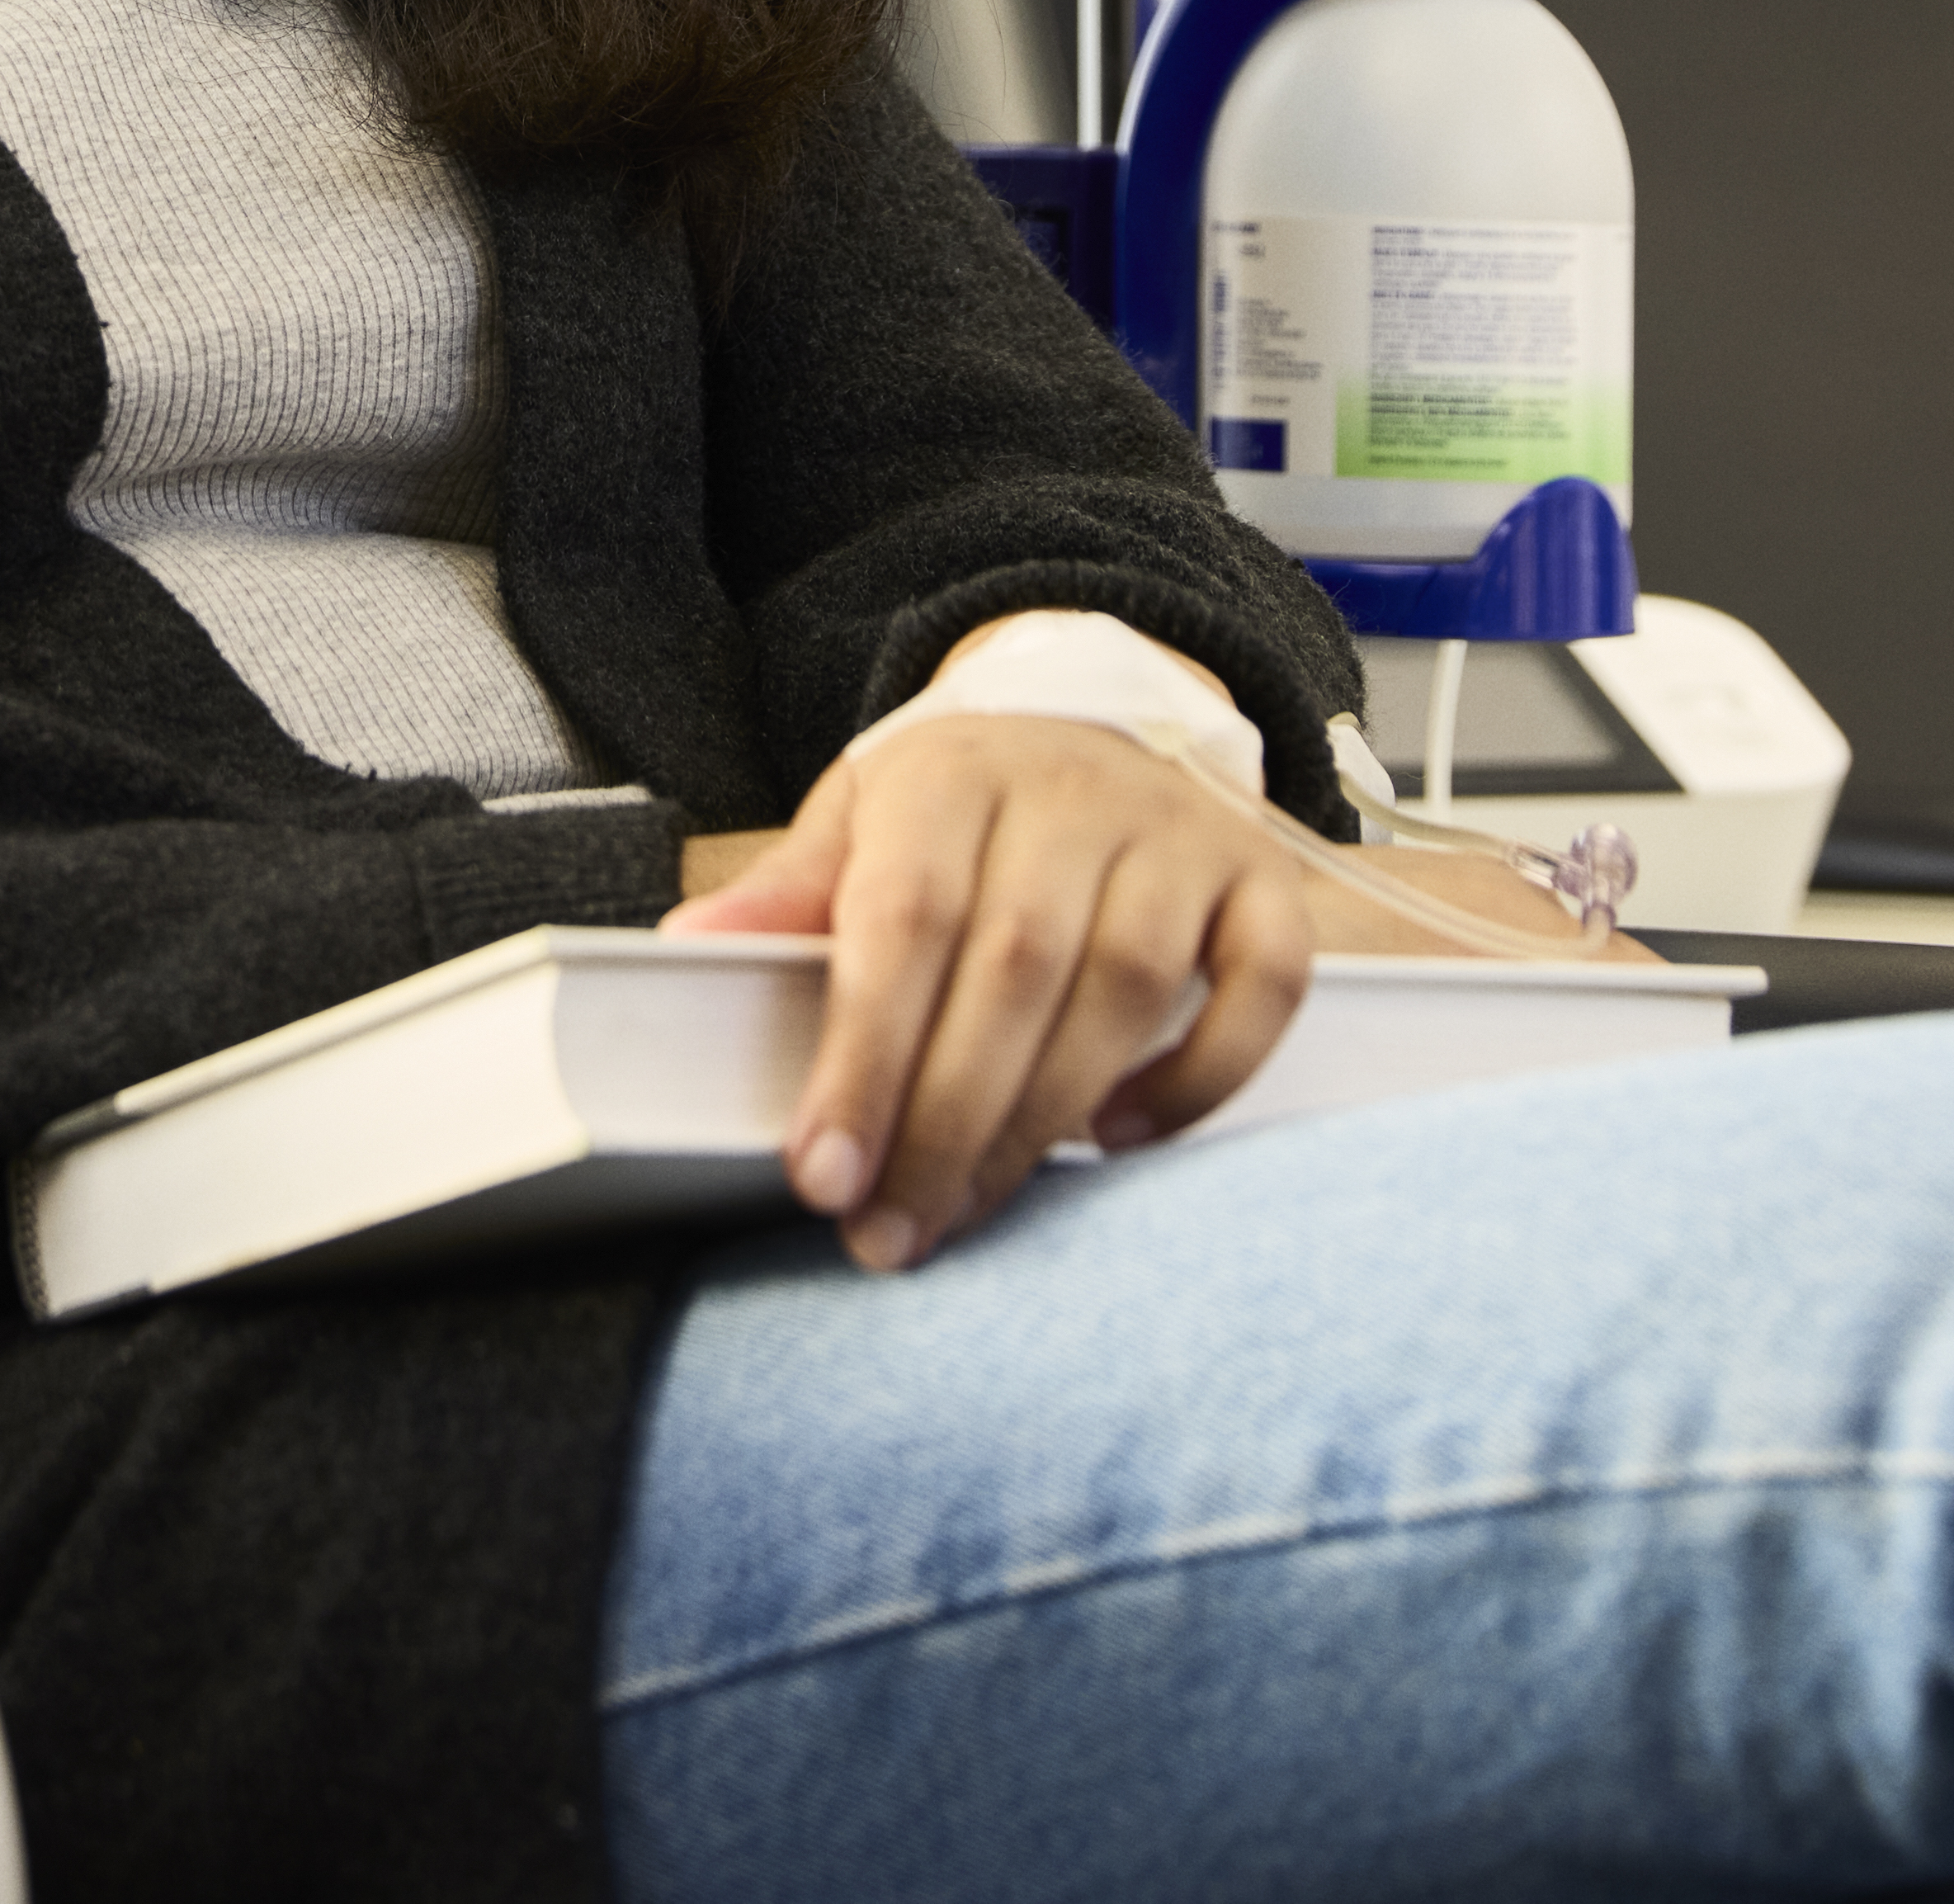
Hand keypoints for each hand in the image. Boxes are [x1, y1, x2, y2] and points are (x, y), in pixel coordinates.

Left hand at [663, 713, 1313, 1271]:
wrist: (1092, 723)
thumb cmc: (959, 807)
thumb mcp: (858, 820)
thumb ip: (790, 892)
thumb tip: (691, 946)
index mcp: (951, 776)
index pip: (905, 919)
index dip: (864, 1056)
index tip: (822, 1172)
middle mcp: (1075, 794)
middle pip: (1014, 970)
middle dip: (944, 1123)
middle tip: (890, 1230)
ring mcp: (1179, 835)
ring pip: (1127, 987)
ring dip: (1046, 1120)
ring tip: (971, 1206)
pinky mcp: (1260, 882)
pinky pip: (1262, 987)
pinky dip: (1200, 1077)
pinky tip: (1120, 1138)